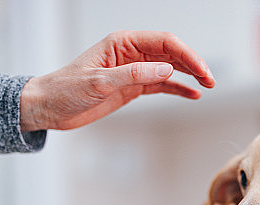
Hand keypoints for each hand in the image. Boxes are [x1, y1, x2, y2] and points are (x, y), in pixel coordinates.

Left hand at [19, 31, 214, 131]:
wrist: (49, 107)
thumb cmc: (65, 90)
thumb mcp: (99, 82)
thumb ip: (133, 75)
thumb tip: (165, 69)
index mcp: (121, 44)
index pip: (163, 42)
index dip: (186, 54)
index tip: (202, 70)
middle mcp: (129, 53)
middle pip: (170, 53)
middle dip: (193, 64)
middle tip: (211, 80)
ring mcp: (132, 70)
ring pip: (169, 68)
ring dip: (189, 75)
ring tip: (208, 86)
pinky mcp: (131, 87)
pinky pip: (160, 85)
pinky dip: (177, 88)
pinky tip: (192, 94)